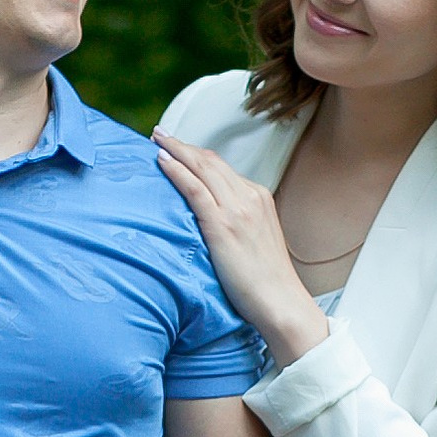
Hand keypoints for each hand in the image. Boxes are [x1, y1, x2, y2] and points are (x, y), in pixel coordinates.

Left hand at [152, 132, 327, 364]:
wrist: (280, 301)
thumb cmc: (266, 282)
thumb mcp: (256, 241)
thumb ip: (239, 223)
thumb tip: (214, 221)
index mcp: (259, 198)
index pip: (222, 168)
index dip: (197, 155)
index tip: (179, 149)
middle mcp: (249, 196)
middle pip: (210, 161)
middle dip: (183, 145)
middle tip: (160, 135)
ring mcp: (236, 209)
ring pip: (202, 168)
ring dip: (176, 150)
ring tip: (156, 139)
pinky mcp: (222, 225)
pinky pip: (195, 189)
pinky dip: (177, 171)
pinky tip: (162, 161)